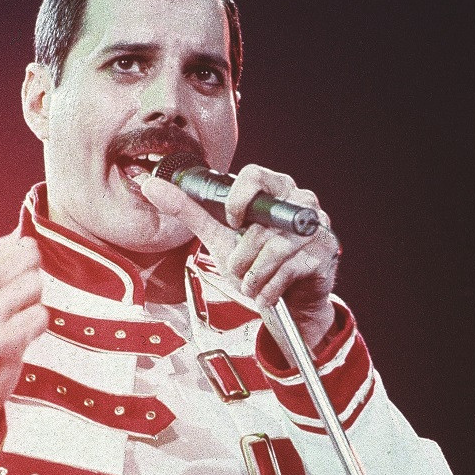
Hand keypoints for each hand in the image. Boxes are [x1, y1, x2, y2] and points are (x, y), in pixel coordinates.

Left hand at [137, 164, 340, 350]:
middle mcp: (299, 202)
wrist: (287, 300)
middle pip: (261, 222)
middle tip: (240, 267)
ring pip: (274, 249)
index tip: (231, 224)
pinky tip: (267, 292)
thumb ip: (188, 210)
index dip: (237, 201)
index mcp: (275, 188)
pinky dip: (269, 289)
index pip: (255, 175)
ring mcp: (315, 228)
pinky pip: (288, 270)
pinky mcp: (324, 255)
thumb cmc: (256, 262)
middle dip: (242, 255)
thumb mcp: (218, 234)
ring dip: (254, 276)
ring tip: (253, 283)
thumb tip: (151, 185)